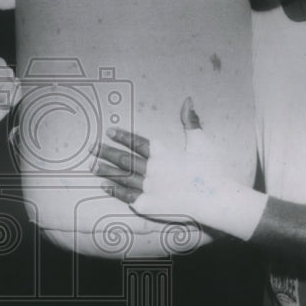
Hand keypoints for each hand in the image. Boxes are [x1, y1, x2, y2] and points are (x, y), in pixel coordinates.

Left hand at [91, 96, 212, 220]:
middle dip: (105, 152)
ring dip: (105, 170)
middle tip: (91, 147)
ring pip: (121, 177)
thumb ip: (190, 121)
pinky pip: (126, 196)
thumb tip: (188, 99)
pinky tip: (104, 186)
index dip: (122, 136)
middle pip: (123, 159)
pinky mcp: (148, 205)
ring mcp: (147, 188)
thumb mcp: (200, 141)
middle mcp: (150, 169)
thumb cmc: (210, 170)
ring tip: (91, 166)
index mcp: (161, 153)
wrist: (214, 200)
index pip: (136, 142)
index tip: (109, 131)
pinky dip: (114, 191)